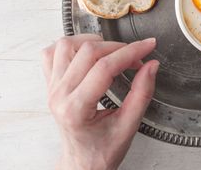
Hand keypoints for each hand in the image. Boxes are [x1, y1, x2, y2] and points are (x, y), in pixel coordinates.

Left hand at [42, 34, 158, 169]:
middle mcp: (59, 95)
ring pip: (66, 45)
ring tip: (112, 52)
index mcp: (76, 109)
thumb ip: (141, 94)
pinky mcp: (50, 84)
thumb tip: (151, 65)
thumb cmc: (102, 152)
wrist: (82, 163)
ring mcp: (51, 88)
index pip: (105, 67)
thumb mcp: (128, 126)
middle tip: (136, 57)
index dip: (130, 52)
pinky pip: (51, 53)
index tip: (148, 46)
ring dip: (92, 42)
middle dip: (118, 47)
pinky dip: (69, 46)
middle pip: (87, 51)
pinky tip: (85, 53)